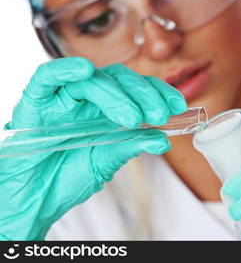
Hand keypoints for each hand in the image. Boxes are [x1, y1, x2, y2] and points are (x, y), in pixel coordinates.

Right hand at [0, 58, 186, 239]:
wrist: (33, 199)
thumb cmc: (66, 177)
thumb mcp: (106, 161)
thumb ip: (132, 145)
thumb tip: (163, 139)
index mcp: (105, 108)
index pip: (135, 88)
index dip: (158, 91)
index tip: (177, 105)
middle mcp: (86, 99)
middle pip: (118, 78)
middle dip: (143, 93)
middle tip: (159, 114)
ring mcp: (61, 98)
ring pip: (91, 79)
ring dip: (116, 93)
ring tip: (132, 117)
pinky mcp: (35, 103)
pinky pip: (46, 78)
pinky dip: (64, 71)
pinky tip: (84, 71)